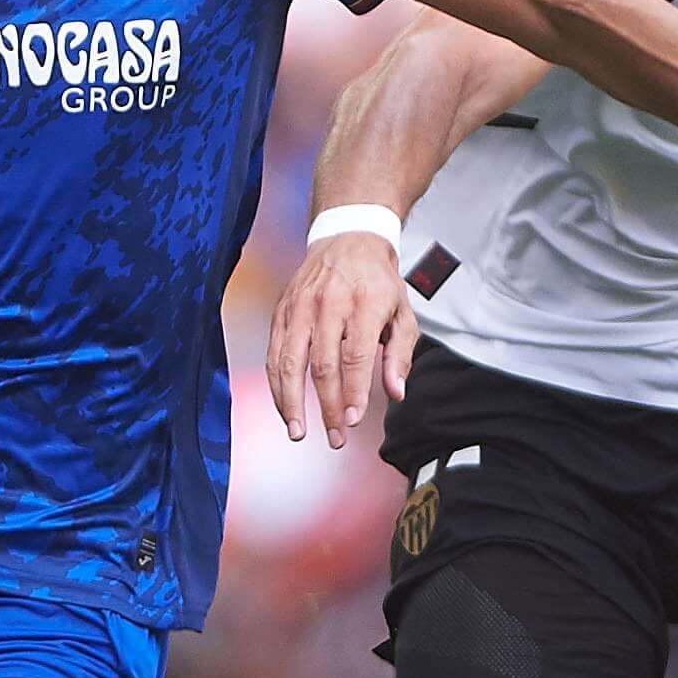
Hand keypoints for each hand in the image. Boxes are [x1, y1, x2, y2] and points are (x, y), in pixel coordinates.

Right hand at [267, 233, 420, 449]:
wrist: (347, 240)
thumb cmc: (377, 282)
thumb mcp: (402, 313)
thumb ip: (400, 354)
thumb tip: (395, 392)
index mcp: (363, 303)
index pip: (355, 355)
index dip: (353, 392)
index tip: (354, 420)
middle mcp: (328, 303)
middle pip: (322, 364)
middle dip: (327, 406)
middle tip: (335, 437)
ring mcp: (300, 307)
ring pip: (290, 362)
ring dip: (292, 402)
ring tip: (298, 432)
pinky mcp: (282, 311)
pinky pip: (274, 354)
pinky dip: (277, 385)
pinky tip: (285, 408)